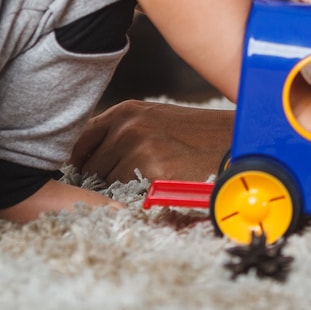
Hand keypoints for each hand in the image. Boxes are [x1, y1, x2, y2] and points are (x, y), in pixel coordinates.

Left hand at [70, 100, 234, 182]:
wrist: (230, 143)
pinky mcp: (152, 173)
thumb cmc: (193, 135)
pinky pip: (128, 195)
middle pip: (90, 166)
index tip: (84, 172)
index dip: (80, 161)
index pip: (80, 140)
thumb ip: (120, 133)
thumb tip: (86, 159)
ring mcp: (139, 150)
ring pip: (107, 184)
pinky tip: (158, 188)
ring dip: (120, 190)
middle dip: (101, 179)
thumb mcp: (153, 120)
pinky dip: (138, 198)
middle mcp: (127, 127)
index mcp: (125, 111)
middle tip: (126, 181)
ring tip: (149, 182)